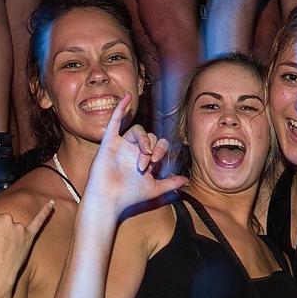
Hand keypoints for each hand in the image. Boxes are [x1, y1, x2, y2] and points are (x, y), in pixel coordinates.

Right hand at [83, 95, 186, 216]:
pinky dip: (120, 108)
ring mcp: (121, 145)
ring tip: (143, 155)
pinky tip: (127, 98)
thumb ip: (170, 183)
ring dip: (143, 141)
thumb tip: (186, 180)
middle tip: (151, 160)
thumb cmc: (129, 195)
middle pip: (149, 136)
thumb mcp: (154, 189)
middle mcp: (133, 150)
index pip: (158, 143)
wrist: (109, 199)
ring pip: (137, 130)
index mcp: (143, 158)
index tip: (157, 162)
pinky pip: (115, 121)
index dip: (161, 149)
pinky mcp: (109, 143)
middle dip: (153, 147)